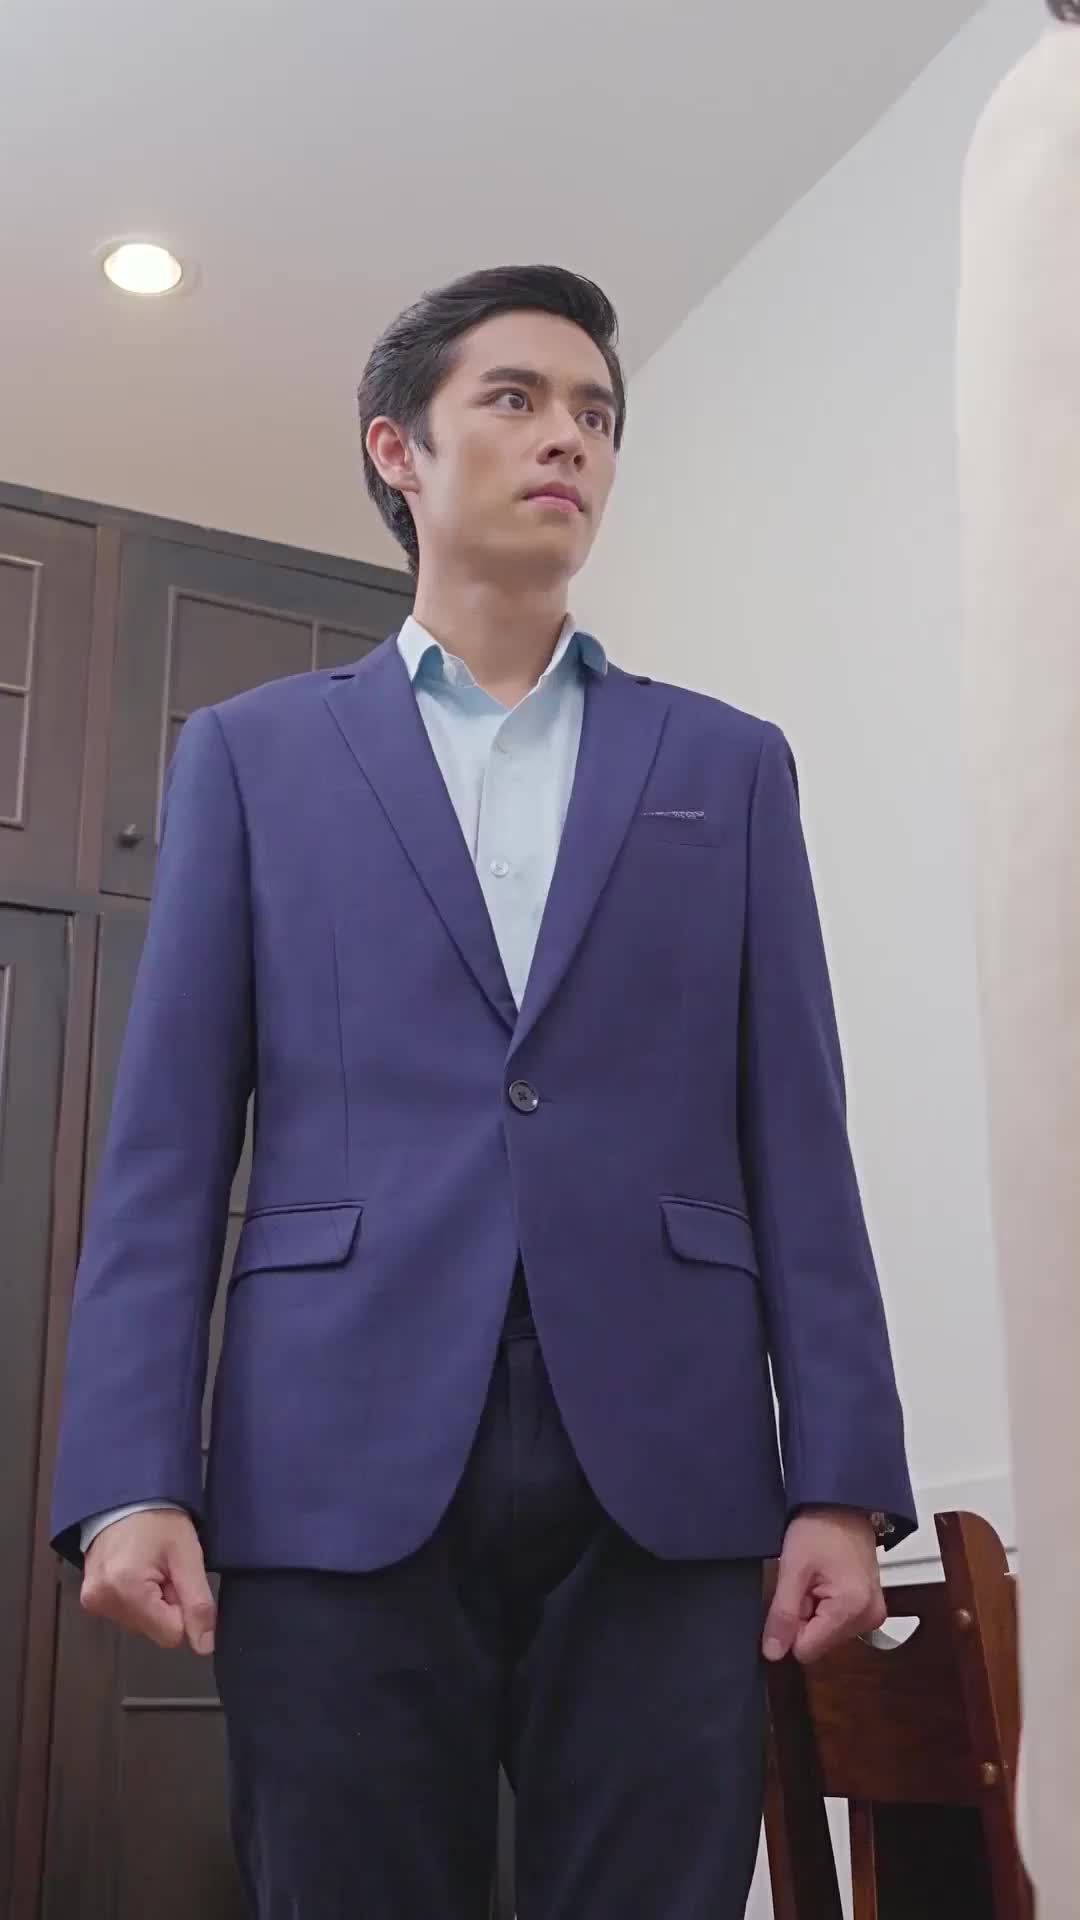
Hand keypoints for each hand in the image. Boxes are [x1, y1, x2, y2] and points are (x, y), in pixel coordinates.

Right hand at [81, 1510, 215, 1654]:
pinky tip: (137, 1571)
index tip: (177, 1578)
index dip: (182, 1609)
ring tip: (150, 1566)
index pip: (170, 1634)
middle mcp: (102, 1601)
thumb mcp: (188, 1555)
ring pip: (141, 1624)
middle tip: (164, 1568)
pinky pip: (126, 1614)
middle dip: (166, 1604)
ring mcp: (92, 1602)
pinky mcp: (89, 1600)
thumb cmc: (160, 1519)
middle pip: (154, 1630)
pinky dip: (137, 1599)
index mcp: (126, 1589)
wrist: (126, 1497)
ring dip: (152, 1602)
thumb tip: (204, 1647)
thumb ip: (198, 1603)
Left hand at [762, 1507, 885, 1665]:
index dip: (790, 1625)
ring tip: (816, 1578)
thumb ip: (782, 1614)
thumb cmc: (819, 1527)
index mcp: (852, 1610)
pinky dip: (825, 1606)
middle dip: (804, 1616)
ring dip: (813, 1610)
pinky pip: (836, 1622)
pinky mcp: (869, 1609)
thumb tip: (772, 1654)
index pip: (806, 1649)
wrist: (843, 1503)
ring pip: (825, 1633)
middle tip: (807, 1581)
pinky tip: (825, 1581)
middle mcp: (869, 1619)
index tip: (794, 1592)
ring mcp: (872, 1615)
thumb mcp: (793, 1569)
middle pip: (818, 1642)